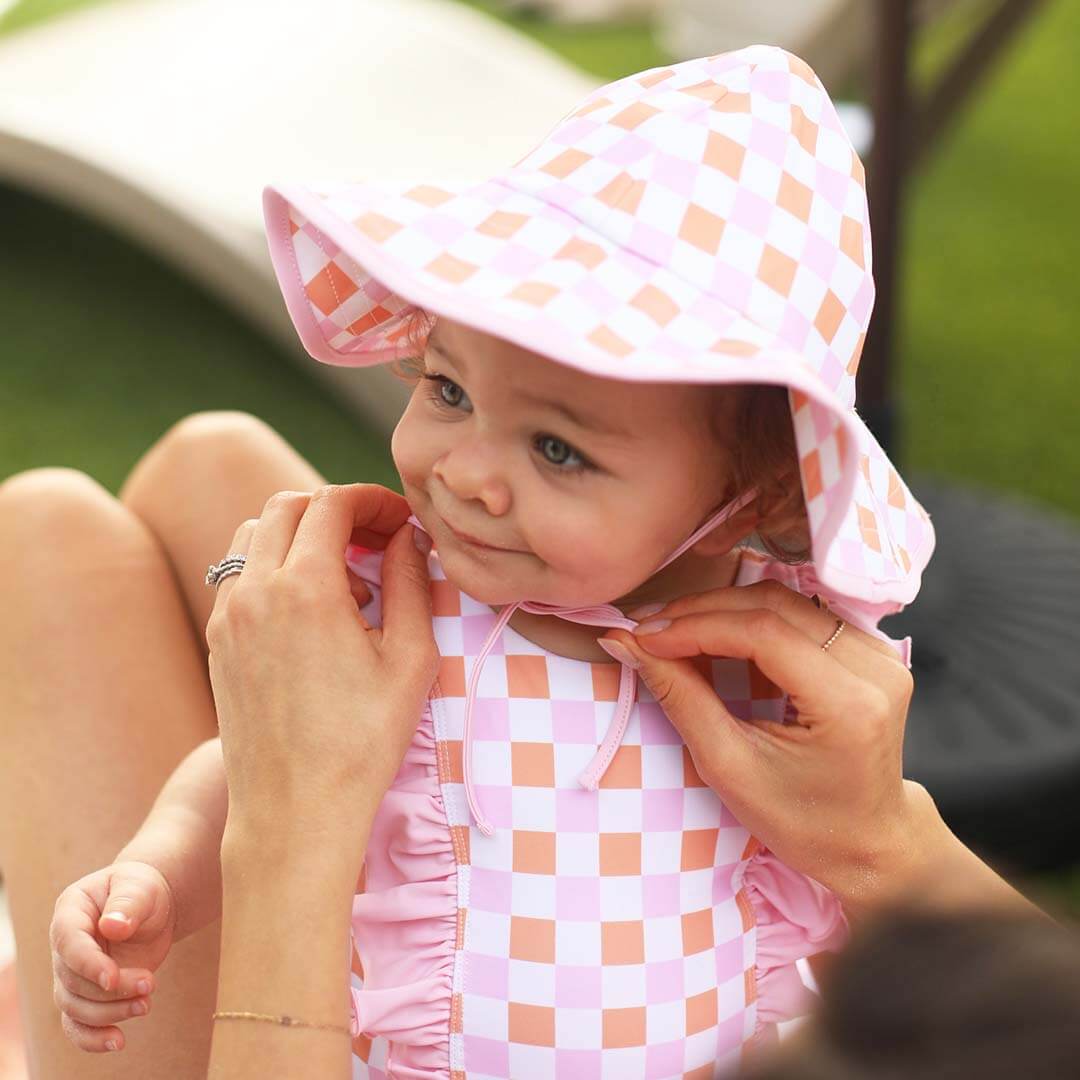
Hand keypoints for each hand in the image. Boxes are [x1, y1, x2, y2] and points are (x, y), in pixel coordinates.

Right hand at [49, 860, 174, 1052]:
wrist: (152, 906)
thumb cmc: (143, 889)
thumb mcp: (140, 887)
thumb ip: (127, 904)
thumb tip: (112, 927)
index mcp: (71, 911)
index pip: (69, 943)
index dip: (88, 964)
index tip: (112, 979)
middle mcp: (64, 945)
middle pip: (74, 981)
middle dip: (112, 990)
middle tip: (149, 984)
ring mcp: (72, 972)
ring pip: (76, 1006)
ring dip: (110, 1013)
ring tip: (146, 1004)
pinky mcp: (87, 993)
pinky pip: (77, 1023)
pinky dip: (93, 1038)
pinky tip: (117, 1042)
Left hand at [205, 484, 438, 860]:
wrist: (295, 811)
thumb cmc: (362, 742)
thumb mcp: (409, 659)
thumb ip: (411, 583)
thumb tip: (409, 537)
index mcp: (304, 587)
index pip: (332, 504)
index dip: (373, 500)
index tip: (402, 520)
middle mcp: (255, 591)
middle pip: (288, 506)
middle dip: (336, 510)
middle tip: (378, 539)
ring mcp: (228, 616)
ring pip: (256, 536)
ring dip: (302, 535)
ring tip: (347, 577)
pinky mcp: (219, 642)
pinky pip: (241, 576)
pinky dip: (277, 568)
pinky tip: (316, 612)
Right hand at [601, 580, 938, 911]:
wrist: (867, 841)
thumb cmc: (800, 820)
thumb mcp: (730, 767)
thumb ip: (680, 697)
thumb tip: (627, 644)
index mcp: (849, 706)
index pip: (763, 634)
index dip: (696, 627)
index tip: (644, 636)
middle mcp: (876, 669)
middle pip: (775, 606)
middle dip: (703, 611)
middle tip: (650, 627)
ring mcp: (881, 655)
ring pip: (787, 601)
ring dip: (724, 608)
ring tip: (674, 628)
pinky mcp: (873, 651)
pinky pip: (802, 614)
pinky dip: (752, 617)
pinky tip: (715, 633)